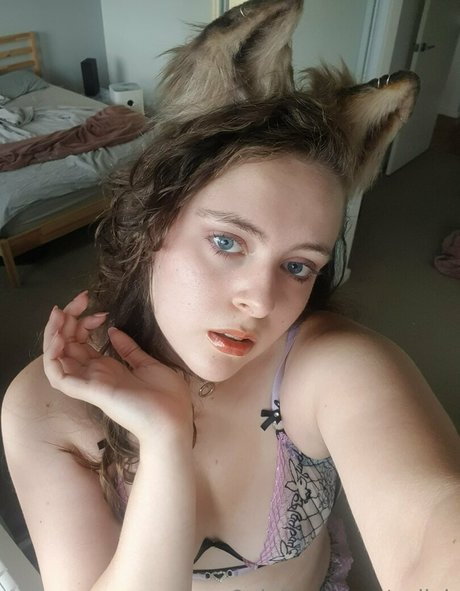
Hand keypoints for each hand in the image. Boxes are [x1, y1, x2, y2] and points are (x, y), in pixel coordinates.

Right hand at [43, 291, 192, 441]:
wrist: (173, 421)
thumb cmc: (166, 397)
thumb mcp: (148, 364)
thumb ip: (129, 349)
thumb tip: (114, 330)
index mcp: (107, 368)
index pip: (81, 342)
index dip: (83, 322)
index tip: (100, 310)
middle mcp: (93, 374)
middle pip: (67, 344)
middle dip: (68, 319)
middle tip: (81, 300)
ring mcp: (89, 383)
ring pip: (56, 357)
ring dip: (54, 333)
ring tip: (62, 313)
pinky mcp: (89, 391)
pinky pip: (58, 376)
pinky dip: (52, 356)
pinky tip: (59, 338)